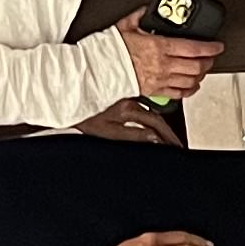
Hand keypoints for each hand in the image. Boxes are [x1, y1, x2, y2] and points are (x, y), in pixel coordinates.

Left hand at [68, 97, 184, 145]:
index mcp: (128, 109)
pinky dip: (151, 119)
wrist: (67, 104)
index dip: (168, 137)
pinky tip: (152, 127)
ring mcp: (127, 98)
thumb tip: (155, 139)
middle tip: (177, 145)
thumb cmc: (85, 118)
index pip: (156, 124)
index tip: (176, 147)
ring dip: (161, 126)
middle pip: (157, 118)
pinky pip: (143, 109)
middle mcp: (130, 100)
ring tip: (169, 139)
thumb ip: (135, 136)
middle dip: (169, 133)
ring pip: (151, 112)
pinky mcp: (122, 98)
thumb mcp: (110, 133)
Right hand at [109, 11, 220, 95]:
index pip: (193, 48)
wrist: (99, 70)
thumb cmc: (110, 50)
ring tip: (203, 69)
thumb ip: (140, 15)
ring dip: (201, 75)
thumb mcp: (126, 25)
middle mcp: (163, 65)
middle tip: (211, 57)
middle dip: (208, 61)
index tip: (217, 46)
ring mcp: (160, 80)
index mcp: (159, 46)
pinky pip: (179, 93)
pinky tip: (192, 85)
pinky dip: (189, 89)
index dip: (210, 48)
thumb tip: (147, 8)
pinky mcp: (155, 91)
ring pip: (191, 80)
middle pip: (196, 66)